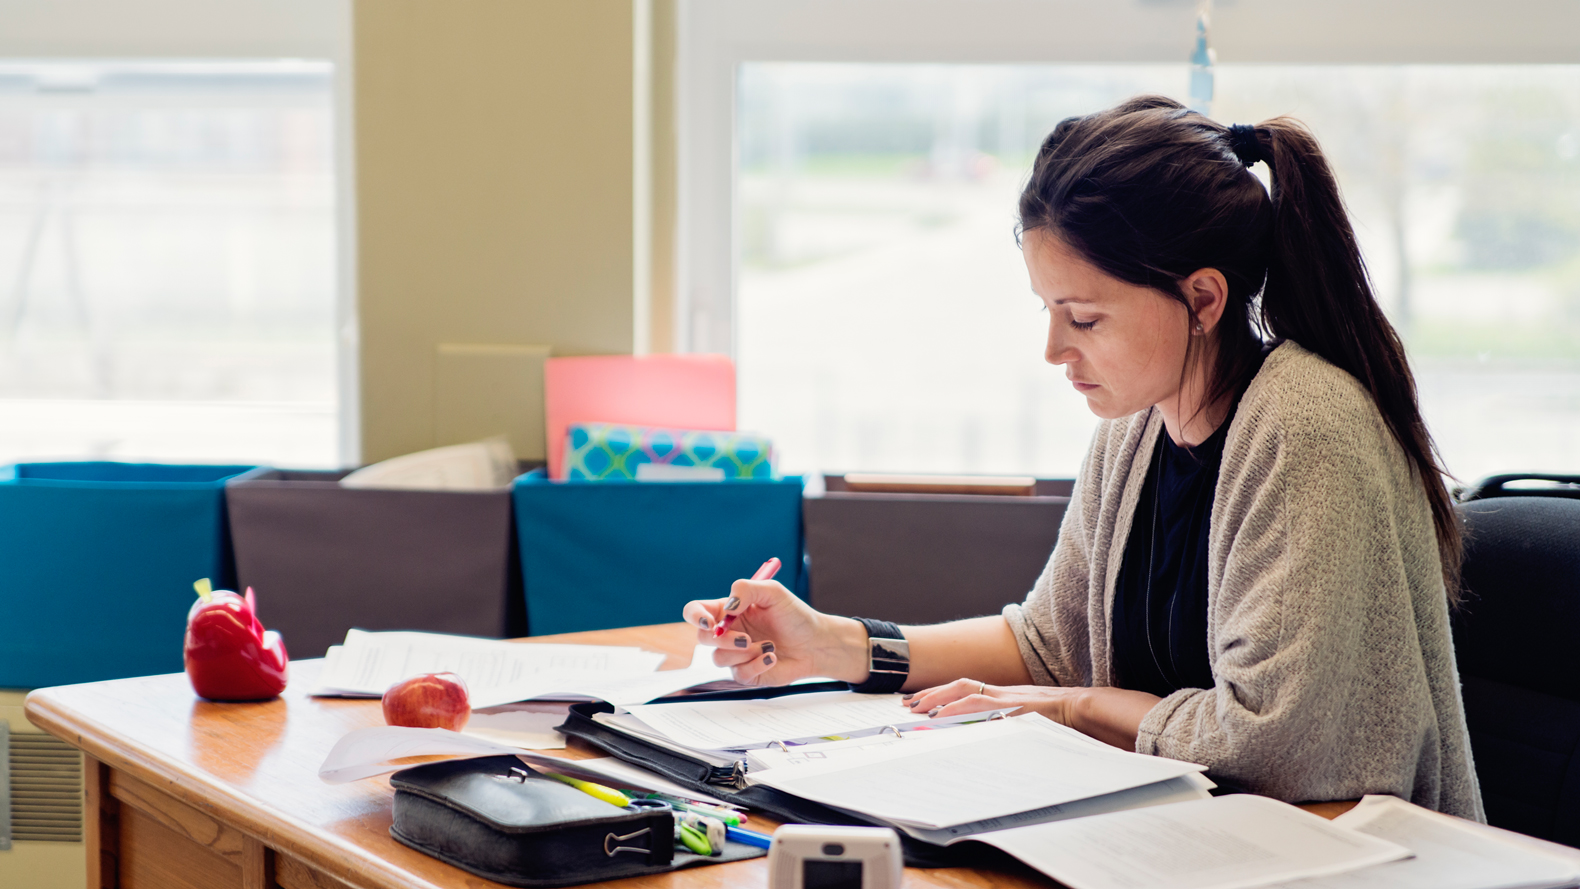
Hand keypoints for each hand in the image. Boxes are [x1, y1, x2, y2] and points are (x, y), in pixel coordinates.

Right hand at [681, 580, 864, 685]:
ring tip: (770, 645)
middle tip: (746, 639)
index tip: (709, 622)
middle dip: (722, 639)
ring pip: (719, 658)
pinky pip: (739, 674)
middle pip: (702, 638)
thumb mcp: (773, 592)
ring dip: (746, 652)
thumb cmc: (795, 615)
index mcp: (728, 611)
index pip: (696, 611)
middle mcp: (727, 633)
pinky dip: (757, 665)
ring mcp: (735, 655)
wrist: (816, 643)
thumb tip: (728, 607)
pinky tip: (772, 657)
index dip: (695, 616)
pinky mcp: (746, 674)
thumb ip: (747, 589)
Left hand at [900, 678, 1085, 726]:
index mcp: (1002, 696)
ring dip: (939, 697)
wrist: (1082, 709)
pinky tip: (944, 715)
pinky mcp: (1011, 705)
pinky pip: (979, 704)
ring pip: (964, 690)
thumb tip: (984, 737)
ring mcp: (1005, 697)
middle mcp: (1000, 692)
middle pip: (959, 686)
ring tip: (919, 707)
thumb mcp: (1026, 721)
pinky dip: (959, 708)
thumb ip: (1006, 725)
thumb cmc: (1058, 719)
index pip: (965, 690)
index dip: (941, 694)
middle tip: (909, 704)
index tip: (920, 702)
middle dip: (932, 694)